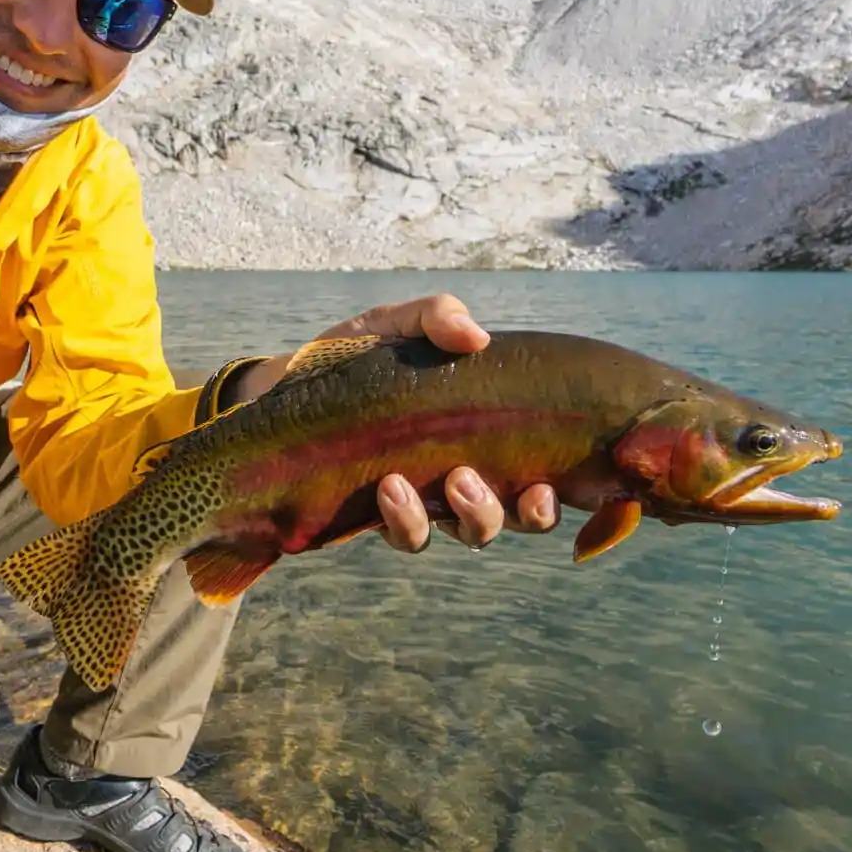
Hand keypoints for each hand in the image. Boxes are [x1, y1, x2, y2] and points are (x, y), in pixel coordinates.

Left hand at [232, 293, 559, 552]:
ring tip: (452, 482)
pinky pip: (409, 535)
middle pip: (522, 515)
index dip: (567, 486)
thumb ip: (435, 316)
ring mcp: (428, 500)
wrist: (285, 386)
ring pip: (473, 533)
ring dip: (474, 516)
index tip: (561, 480)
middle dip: (526, 511)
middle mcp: (469, 473)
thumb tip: (475, 336)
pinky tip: (390, 487)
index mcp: (488, 431)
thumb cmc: (357, 355)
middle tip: (510, 485)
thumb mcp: (395, 323)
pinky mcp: (382, 515)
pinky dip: (407, 518)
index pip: (546, 467)